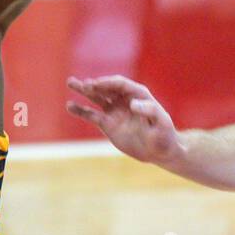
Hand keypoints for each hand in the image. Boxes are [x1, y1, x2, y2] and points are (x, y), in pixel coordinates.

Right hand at [66, 75, 183, 165]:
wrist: (160, 151)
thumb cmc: (164, 135)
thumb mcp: (162, 122)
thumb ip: (150, 111)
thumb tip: (132, 104)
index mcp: (138, 94)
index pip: (120, 84)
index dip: (108, 83)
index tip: (96, 84)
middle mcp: (124, 100)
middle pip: (106, 88)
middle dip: (94, 85)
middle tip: (82, 84)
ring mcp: (115, 111)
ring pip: (96, 98)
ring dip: (84, 90)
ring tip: (71, 82)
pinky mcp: (108, 124)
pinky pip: (92, 115)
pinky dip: (81, 110)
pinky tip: (70, 106)